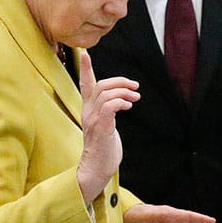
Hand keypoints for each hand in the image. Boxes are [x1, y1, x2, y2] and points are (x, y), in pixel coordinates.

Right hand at [76, 50, 139, 203]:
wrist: (97, 169)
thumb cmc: (104, 148)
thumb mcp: (105, 125)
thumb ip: (108, 112)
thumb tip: (122, 101)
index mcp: (88, 110)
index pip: (85, 85)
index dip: (86, 69)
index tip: (85, 53)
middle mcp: (88, 112)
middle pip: (100, 85)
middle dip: (120, 81)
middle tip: (136, 87)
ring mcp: (93, 120)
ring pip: (106, 94)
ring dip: (124, 92)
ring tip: (135, 98)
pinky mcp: (101, 129)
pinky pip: (109, 107)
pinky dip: (121, 102)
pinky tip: (129, 105)